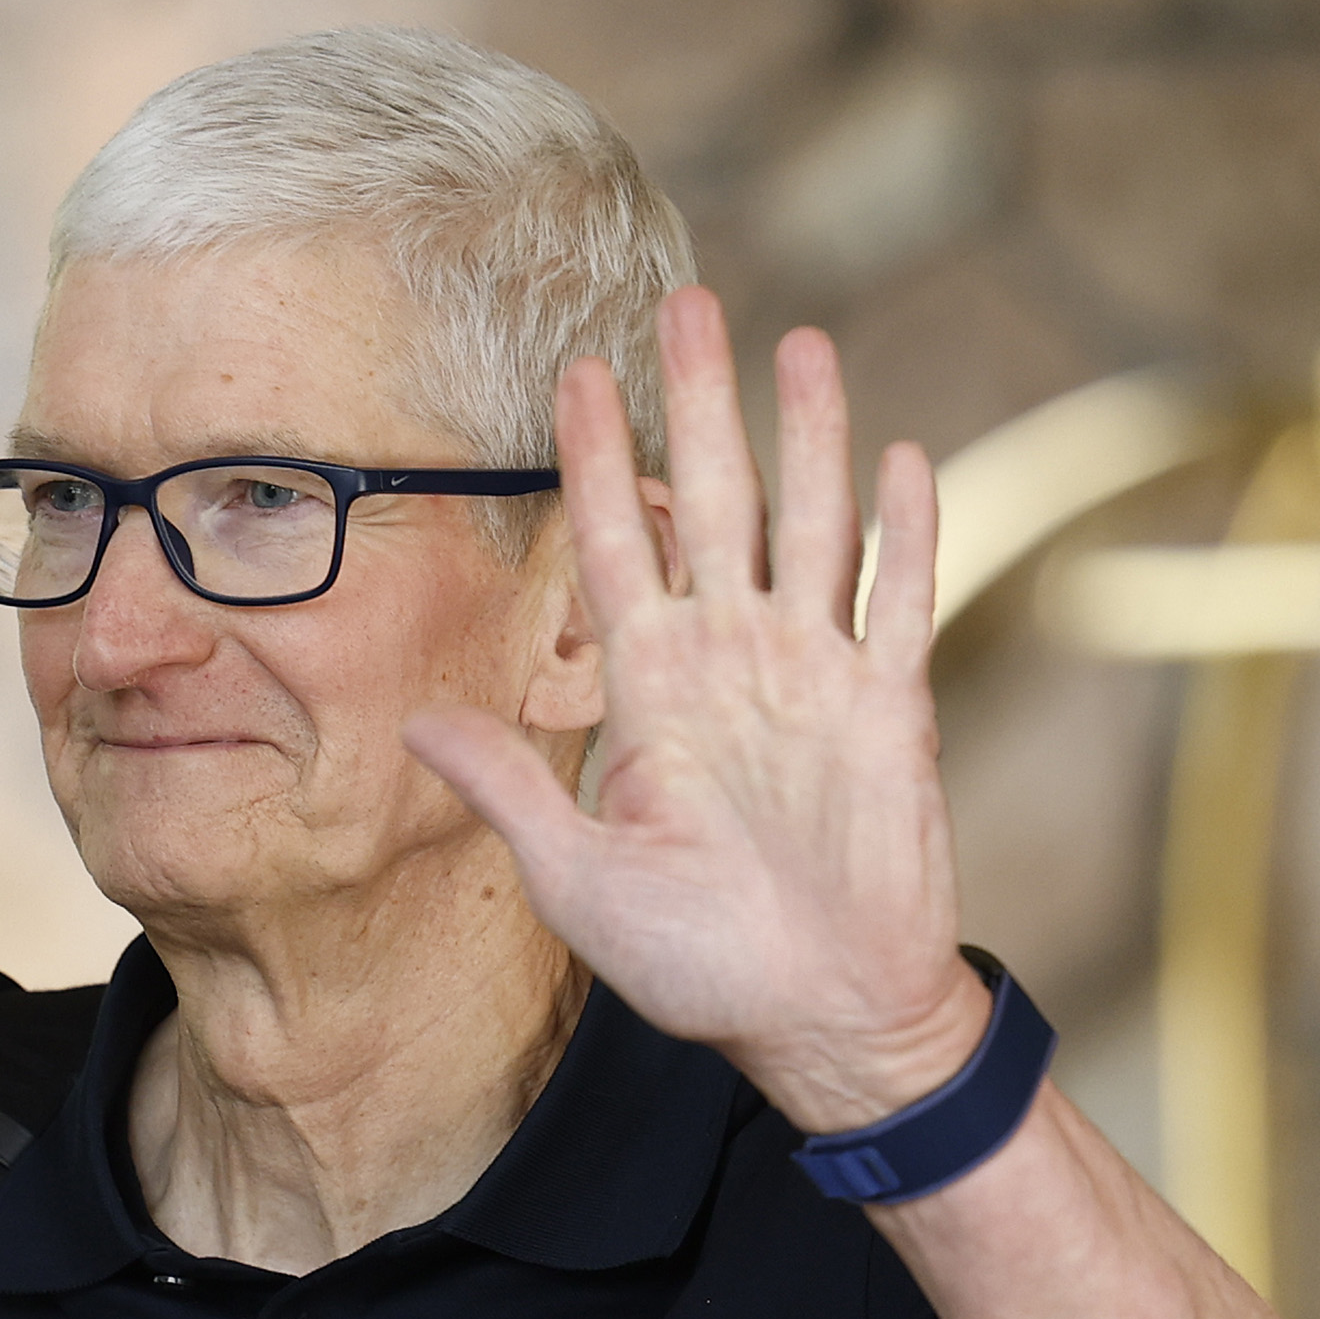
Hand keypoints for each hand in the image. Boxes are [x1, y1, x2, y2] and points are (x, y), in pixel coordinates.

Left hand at [404, 286, 984, 1132]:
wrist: (819, 1017)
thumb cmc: (698, 963)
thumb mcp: (576, 878)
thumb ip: (508, 789)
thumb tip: (416, 721)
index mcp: (651, 692)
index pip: (617, 548)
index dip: (597, 462)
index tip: (573, 374)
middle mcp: (731, 662)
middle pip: (714, 504)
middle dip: (698, 404)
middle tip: (685, 301)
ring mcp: (814, 675)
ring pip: (810, 525)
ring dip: (805, 435)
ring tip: (797, 340)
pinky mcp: (891, 706)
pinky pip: (898, 599)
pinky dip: (903, 529)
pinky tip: (899, 453)